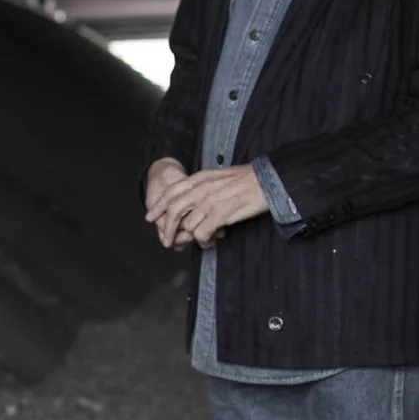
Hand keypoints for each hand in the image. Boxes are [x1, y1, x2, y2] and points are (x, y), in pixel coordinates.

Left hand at [146, 163, 270, 248]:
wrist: (267, 180)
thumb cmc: (248, 180)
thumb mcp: (221, 176)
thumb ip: (205, 185)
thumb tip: (195, 197)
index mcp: (201, 178)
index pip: (172, 191)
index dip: (159, 205)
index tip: (150, 216)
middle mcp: (202, 188)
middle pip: (174, 209)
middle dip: (167, 227)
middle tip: (166, 240)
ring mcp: (210, 201)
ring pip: (188, 224)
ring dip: (191, 237)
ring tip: (200, 241)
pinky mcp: (220, 213)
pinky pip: (202, 233)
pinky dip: (203, 241)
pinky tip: (209, 242)